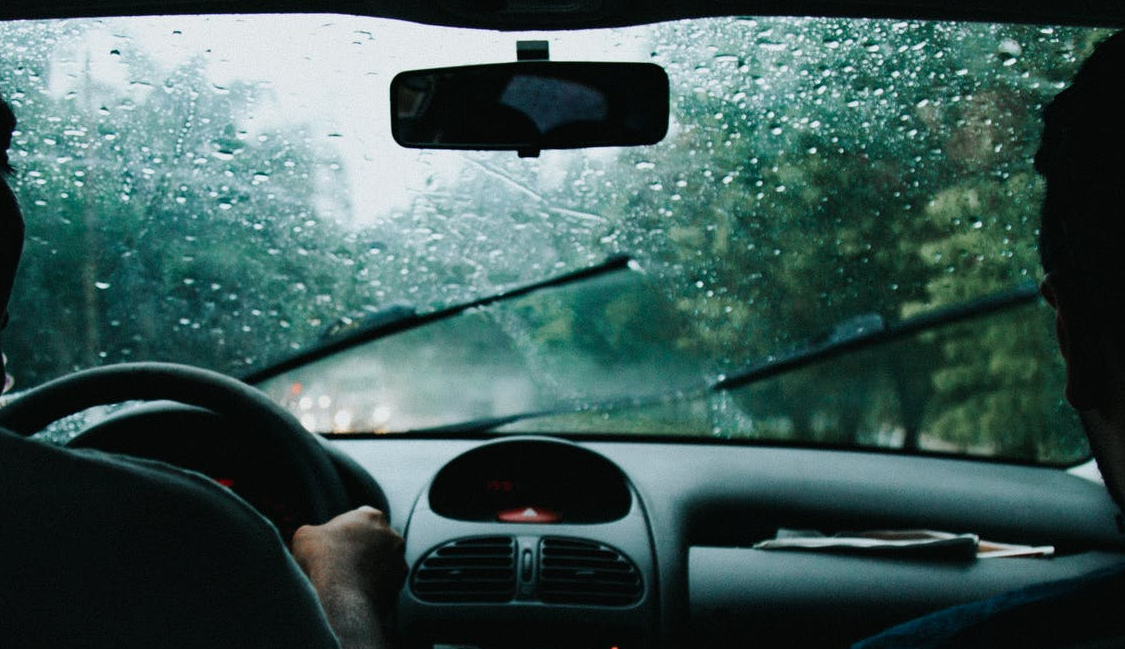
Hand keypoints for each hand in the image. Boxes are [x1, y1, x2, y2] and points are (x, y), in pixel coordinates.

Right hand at [292, 506, 406, 648]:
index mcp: (371, 517)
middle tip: (340, 562)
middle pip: (373, 538)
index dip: (345, 529)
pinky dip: (375, 584)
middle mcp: (391, 534)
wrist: (343, 597)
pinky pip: (386, 580)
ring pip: (383, 559)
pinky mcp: (400, 581)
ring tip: (348, 579)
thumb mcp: (304, 536)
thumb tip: (314, 539)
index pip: (360, 517)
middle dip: (360, 547)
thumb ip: (313, 531)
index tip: (333, 543)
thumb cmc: (324, 560)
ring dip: (370, 565)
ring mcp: (399, 558)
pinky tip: (359, 591)